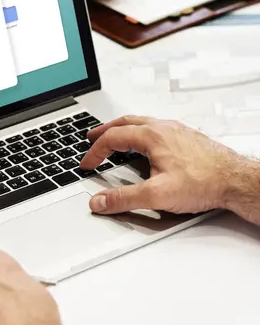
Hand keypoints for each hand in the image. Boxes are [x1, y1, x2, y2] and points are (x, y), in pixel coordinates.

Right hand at [81, 115, 243, 214]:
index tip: (87, 163)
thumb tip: (99, 201)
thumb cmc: (204, 183)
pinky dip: (140, 132)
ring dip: (122, 129)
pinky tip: (145, 144)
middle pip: (125, 123)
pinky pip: (156, 128)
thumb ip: (123, 199)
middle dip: (104, 131)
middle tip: (91, 137)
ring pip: (142, 122)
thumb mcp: (157, 195)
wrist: (236, 181)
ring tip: (114, 137)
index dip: (95, 152)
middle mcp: (163, 128)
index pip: (112, 138)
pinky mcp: (187, 137)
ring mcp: (176, 131)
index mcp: (151, 136)